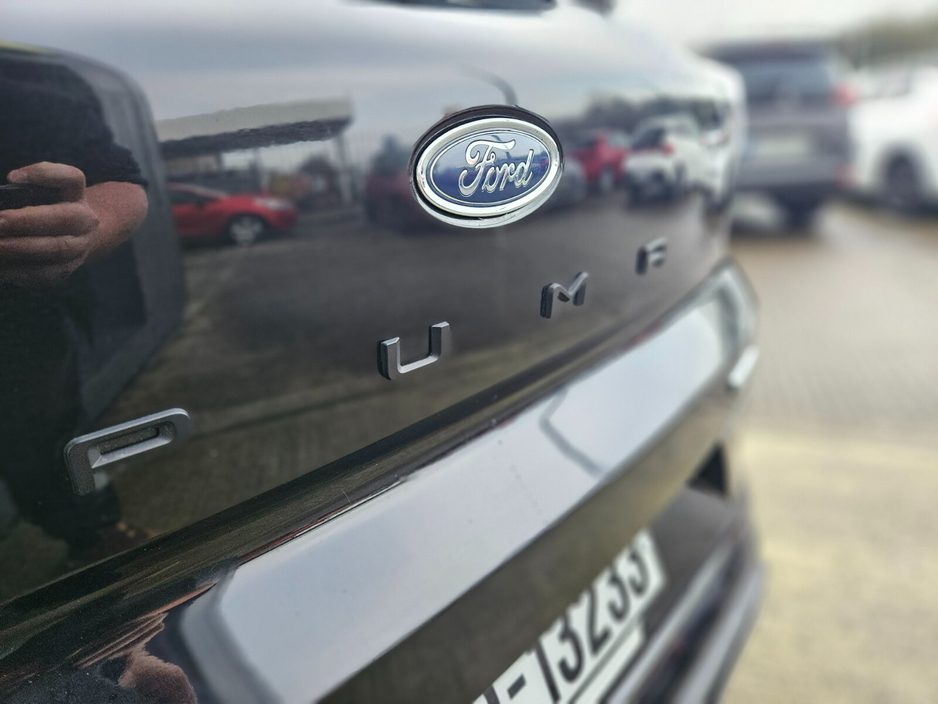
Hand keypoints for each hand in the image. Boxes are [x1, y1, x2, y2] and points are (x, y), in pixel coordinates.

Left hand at [0, 162, 99, 287]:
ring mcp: (80, 247)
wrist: (78, 237)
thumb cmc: (49, 209)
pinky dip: (22, 273)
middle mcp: (85, 220)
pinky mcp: (69, 269)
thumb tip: (8, 188)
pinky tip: (3, 270)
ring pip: (57, 249)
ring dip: (23, 248)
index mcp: (77, 194)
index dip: (45, 175)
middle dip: (27, 221)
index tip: (12, 178)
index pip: (72, 178)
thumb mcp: (44, 192)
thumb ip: (25, 190)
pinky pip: (48, 274)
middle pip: (64, 218)